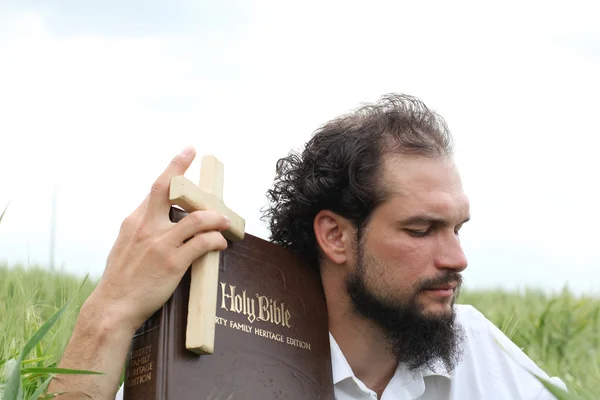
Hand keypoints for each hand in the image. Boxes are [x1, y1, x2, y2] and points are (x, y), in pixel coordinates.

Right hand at [91, 146, 229, 331]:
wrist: (112, 308)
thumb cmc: (120, 280)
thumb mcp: (124, 246)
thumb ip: (141, 229)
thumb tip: (155, 218)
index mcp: (134, 222)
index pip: (155, 189)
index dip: (172, 169)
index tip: (184, 154)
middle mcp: (146, 227)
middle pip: (167, 189)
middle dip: (182, 168)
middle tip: (195, 153)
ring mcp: (160, 244)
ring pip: (195, 219)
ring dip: (215, 217)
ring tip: (225, 221)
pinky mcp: (173, 263)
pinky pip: (202, 243)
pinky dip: (215, 240)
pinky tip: (220, 243)